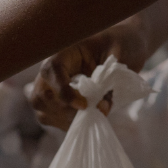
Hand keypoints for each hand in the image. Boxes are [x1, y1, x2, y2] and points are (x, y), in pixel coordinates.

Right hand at [31, 21, 149, 129]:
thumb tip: (100, 107)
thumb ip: (108, 80)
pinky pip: (55, 119)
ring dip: (68, 119)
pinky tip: (91, 117)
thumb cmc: (122, 44)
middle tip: (94, 111)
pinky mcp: (58, 102)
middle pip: (41, 96)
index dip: (63, 92)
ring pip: (44, 110)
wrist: (125, 47)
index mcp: (65, 52)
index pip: (51, 71)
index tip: (84, 105)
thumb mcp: (119, 54)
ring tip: (96, 112)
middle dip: (66, 110)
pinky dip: (71, 123)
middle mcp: (53, 70)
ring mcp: (52, 87)